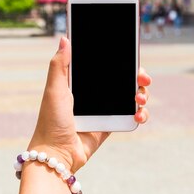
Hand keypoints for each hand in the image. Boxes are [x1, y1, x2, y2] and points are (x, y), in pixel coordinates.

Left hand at [28, 37, 150, 172]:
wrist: (57, 155)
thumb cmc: (50, 122)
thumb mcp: (54, 90)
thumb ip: (59, 65)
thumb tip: (65, 38)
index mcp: (80, 82)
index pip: (104, 65)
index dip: (119, 59)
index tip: (131, 56)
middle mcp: (93, 94)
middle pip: (122, 78)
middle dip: (136, 76)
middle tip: (143, 79)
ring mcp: (103, 109)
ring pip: (130, 96)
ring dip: (141, 94)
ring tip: (140, 99)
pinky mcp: (110, 125)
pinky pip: (131, 116)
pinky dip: (140, 114)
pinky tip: (138, 116)